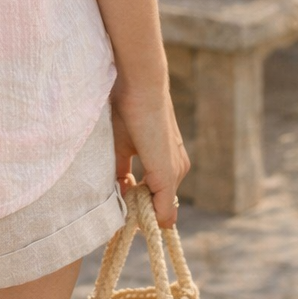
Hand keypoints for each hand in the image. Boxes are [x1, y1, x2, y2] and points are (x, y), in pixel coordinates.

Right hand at [110, 80, 189, 228]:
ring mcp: (176, 172)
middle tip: (120, 204)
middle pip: (160, 205)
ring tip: (122, 202)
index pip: (159, 195)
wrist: (139, 84)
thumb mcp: (122, 146)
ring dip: (143, 210)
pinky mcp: (167, 174)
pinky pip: (162, 209)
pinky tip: (129, 205)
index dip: (141, 202)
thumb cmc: (128, 108)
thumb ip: (122, 171)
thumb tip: (119, 192)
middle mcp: (178, 168)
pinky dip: (147, 214)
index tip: (122, 199)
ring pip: (162, 208)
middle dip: (141, 208)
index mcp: (169, 161)